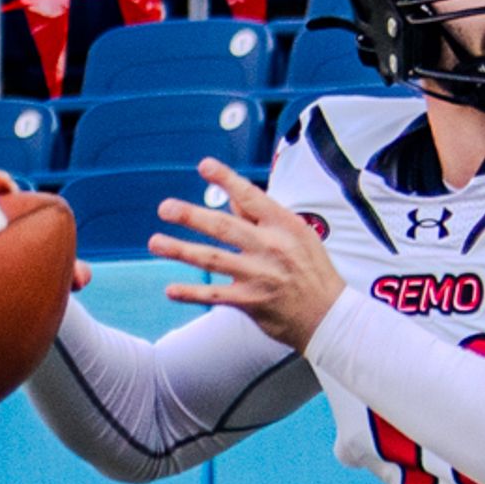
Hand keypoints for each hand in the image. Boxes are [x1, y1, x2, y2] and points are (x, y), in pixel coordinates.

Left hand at [148, 156, 343, 349]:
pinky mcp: (251, 303)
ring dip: (181, 250)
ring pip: (213, 259)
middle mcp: (270, 248)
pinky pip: (215, 296)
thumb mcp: (298, 235)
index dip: (226, 180)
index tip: (204, 166)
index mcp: (283, 226)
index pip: (251, 197)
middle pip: (224, 227)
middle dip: (192, 216)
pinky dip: (191, 293)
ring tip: (155, 243)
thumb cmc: (313, 272)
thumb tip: (231, 195)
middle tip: (165, 208)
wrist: (329, 317)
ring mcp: (259, 276)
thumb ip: (262, 216)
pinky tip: (170, 289)